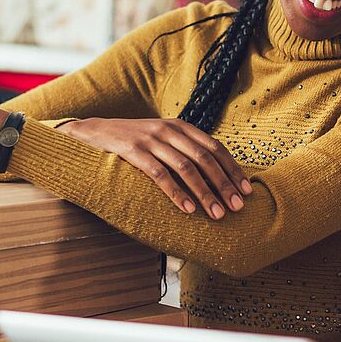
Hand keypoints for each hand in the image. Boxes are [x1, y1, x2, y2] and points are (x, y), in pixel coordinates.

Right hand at [59, 118, 251, 219]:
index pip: (215, 148)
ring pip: (186, 168)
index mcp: (180, 127)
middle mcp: (169, 130)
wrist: (93, 132)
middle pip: (205, 159)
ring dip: (205, 193)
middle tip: (237, 207)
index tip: (247, 191)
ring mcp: (150, 140)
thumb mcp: (162, 139)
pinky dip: (176, 193)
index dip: (233, 169)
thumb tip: (216, 178)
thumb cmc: (133, 142)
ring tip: (217, 214)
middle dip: (224, 185)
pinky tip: (188, 209)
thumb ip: (185, 151)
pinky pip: (159, 175)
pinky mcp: (133, 151)